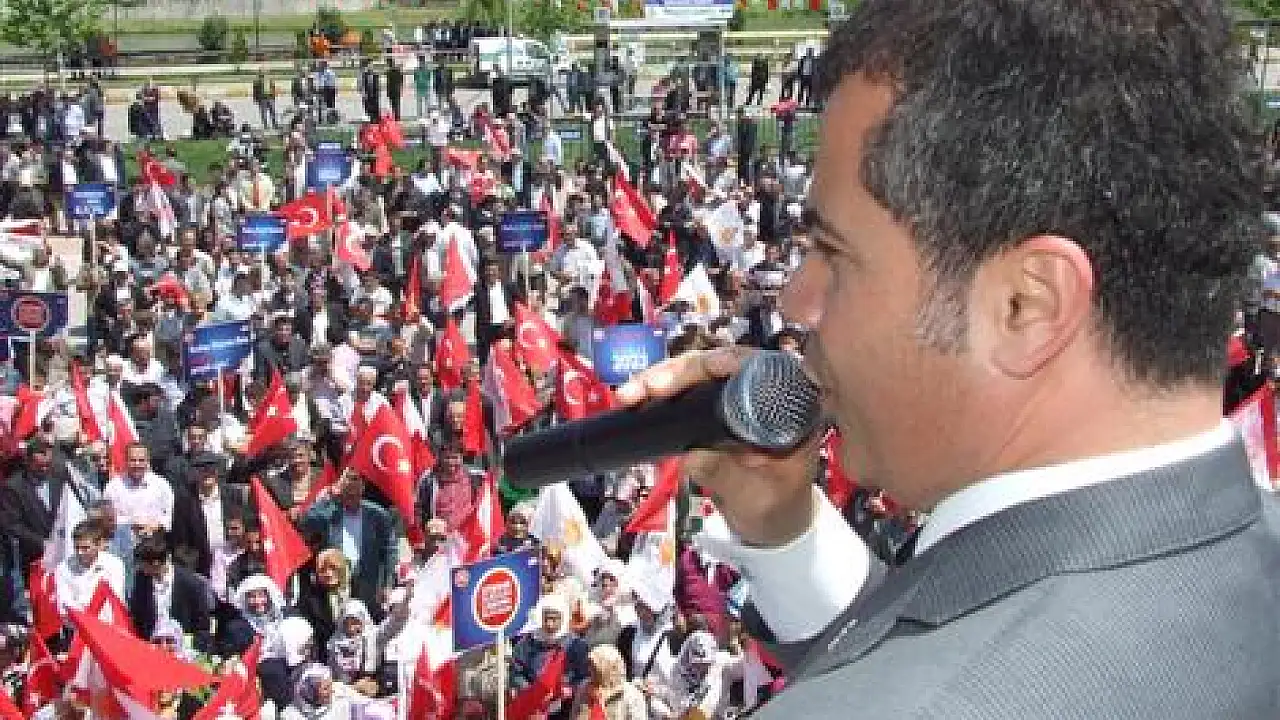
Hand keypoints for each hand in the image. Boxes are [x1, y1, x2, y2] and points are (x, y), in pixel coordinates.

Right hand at [617, 346, 820, 547]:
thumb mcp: (755, 498)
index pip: (757, 368)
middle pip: (722, 363)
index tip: (687, 376)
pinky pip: (688, 391)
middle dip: (680, 370)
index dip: (720, 364)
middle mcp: (766, 395)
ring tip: (631, 392)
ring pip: (699, 373)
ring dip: (663, 378)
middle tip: (648, 387)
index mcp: (790, 408)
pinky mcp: (718, 410)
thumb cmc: (776, 510)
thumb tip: (690, 457)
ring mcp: (740, 400)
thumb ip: (727, 477)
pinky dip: (661, 393)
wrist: (772, 524)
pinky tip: (637, 397)